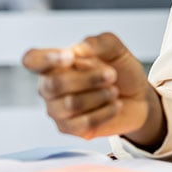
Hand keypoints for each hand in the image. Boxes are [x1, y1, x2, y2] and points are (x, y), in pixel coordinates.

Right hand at [22, 32, 163, 144]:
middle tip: (111, 74)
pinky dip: (105, 112)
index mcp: (55, 63)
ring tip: (114, 91)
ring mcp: (57, 109)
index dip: (46, 58)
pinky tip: (115, 105)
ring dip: (99, 95)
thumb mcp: (115, 49)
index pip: (32, 59)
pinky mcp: (69, 128)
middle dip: (88, 78)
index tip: (71, 57)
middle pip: (54, 84)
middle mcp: (49, 86)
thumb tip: (78, 49)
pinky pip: (83, 123)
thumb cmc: (120, 69)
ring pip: (70, 104)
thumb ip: (98, 43)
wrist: (138, 96)